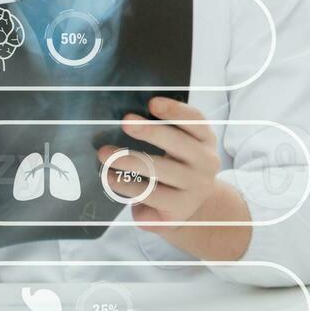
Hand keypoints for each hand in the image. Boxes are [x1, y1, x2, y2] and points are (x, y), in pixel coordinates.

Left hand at [98, 96, 222, 228]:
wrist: (192, 206)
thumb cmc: (177, 167)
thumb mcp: (181, 147)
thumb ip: (166, 131)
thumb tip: (131, 120)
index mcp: (205, 139)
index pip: (195, 120)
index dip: (174, 110)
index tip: (152, 102)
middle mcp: (206, 161)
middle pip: (177, 142)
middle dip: (150, 130)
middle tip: (125, 122)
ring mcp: (195, 187)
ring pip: (159, 169)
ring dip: (128, 159)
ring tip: (104, 154)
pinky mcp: (179, 208)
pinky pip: (149, 193)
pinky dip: (126, 185)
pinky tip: (109, 178)